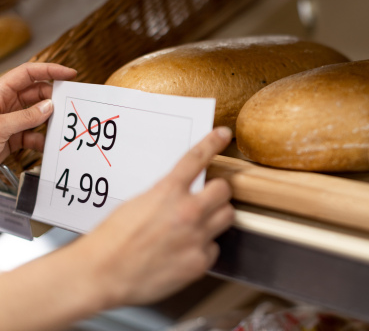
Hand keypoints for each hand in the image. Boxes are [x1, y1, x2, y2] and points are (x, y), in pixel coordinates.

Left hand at [0, 62, 76, 161]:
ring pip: (37, 116)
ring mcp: (10, 121)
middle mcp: (5, 104)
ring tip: (60, 127)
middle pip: (36, 94)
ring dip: (49, 122)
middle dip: (53, 99)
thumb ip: (25, 117)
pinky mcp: (12, 138)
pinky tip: (46, 146)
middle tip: (68, 105)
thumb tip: (48, 107)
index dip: (50, 70)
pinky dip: (41, 141)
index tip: (69, 73)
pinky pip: (32, 136)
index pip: (28, 73)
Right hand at [70, 126, 234, 307]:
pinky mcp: (198, 262)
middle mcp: (187, 211)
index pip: (196, 158)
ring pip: (228, 216)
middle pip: (224, 189)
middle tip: (208, 198)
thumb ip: (165, 195)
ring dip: (217, 216)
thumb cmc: (112, 240)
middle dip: (217, 192)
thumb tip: (181, 191)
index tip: (223, 135)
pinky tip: (186, 252)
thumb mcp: (137, 203)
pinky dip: (204, 249)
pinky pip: (214, 248)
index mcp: (168, 192)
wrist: (101, 273)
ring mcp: (196, 237)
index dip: (213, 143)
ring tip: (200, 224)